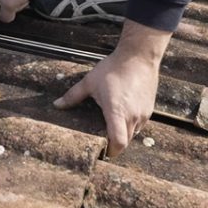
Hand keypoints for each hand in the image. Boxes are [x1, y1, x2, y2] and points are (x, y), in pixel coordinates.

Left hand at [54, 20, 171, 156]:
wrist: (139, 56)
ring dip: (123, 133)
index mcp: (116, 111)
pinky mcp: (149, 109)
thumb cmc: (114, 68)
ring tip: (112, 124)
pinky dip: (131, 124)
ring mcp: (143, 114)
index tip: (102, 150)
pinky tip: (123, 113)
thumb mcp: (90, 81)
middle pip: (125, 142)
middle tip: (103, 139)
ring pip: (133, 134)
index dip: (111, 151)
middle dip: (114, 144)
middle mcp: (132, 116)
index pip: (118, 143)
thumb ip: (73, 95)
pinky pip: (140, 124)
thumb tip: (57, 104)